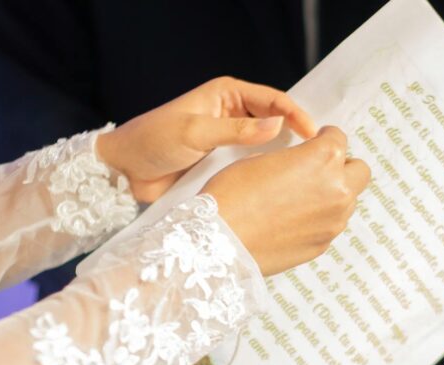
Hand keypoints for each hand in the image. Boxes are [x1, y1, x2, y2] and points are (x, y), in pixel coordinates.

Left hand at [96, 77, 316, 202]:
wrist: (124, 171)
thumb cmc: (152, 140)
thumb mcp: (194, 132)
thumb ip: (236, 130)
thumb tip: (277, 128)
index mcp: (227, 95)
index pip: (273, 100)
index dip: (296, 114)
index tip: (313, 133)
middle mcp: (232, 115)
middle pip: (275, 123)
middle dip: (296, 136)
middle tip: (319, 155)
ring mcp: (230, 142)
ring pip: (266, 148)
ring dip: (283, 159)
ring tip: (307, 174)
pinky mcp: (224, 165)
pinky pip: (252, 168)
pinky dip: (267, 175)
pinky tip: (283, 188)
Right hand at [202, 126, 370, 275]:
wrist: (218, 241)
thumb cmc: (231, 194)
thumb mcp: (262, 158)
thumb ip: (295, 158)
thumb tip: (304, 163)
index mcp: (324, 158)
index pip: (339, 137)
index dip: (323, 138)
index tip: (315, 142)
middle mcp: (338, 189)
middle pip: (359, 171)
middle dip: (342, 167)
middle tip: (317, 171)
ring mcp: (333, 221)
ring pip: (348, 201)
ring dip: (332, 195)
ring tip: (299, 199)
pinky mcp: (323, 244)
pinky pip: (330, 225)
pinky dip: (318, 220)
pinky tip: (291, 221)